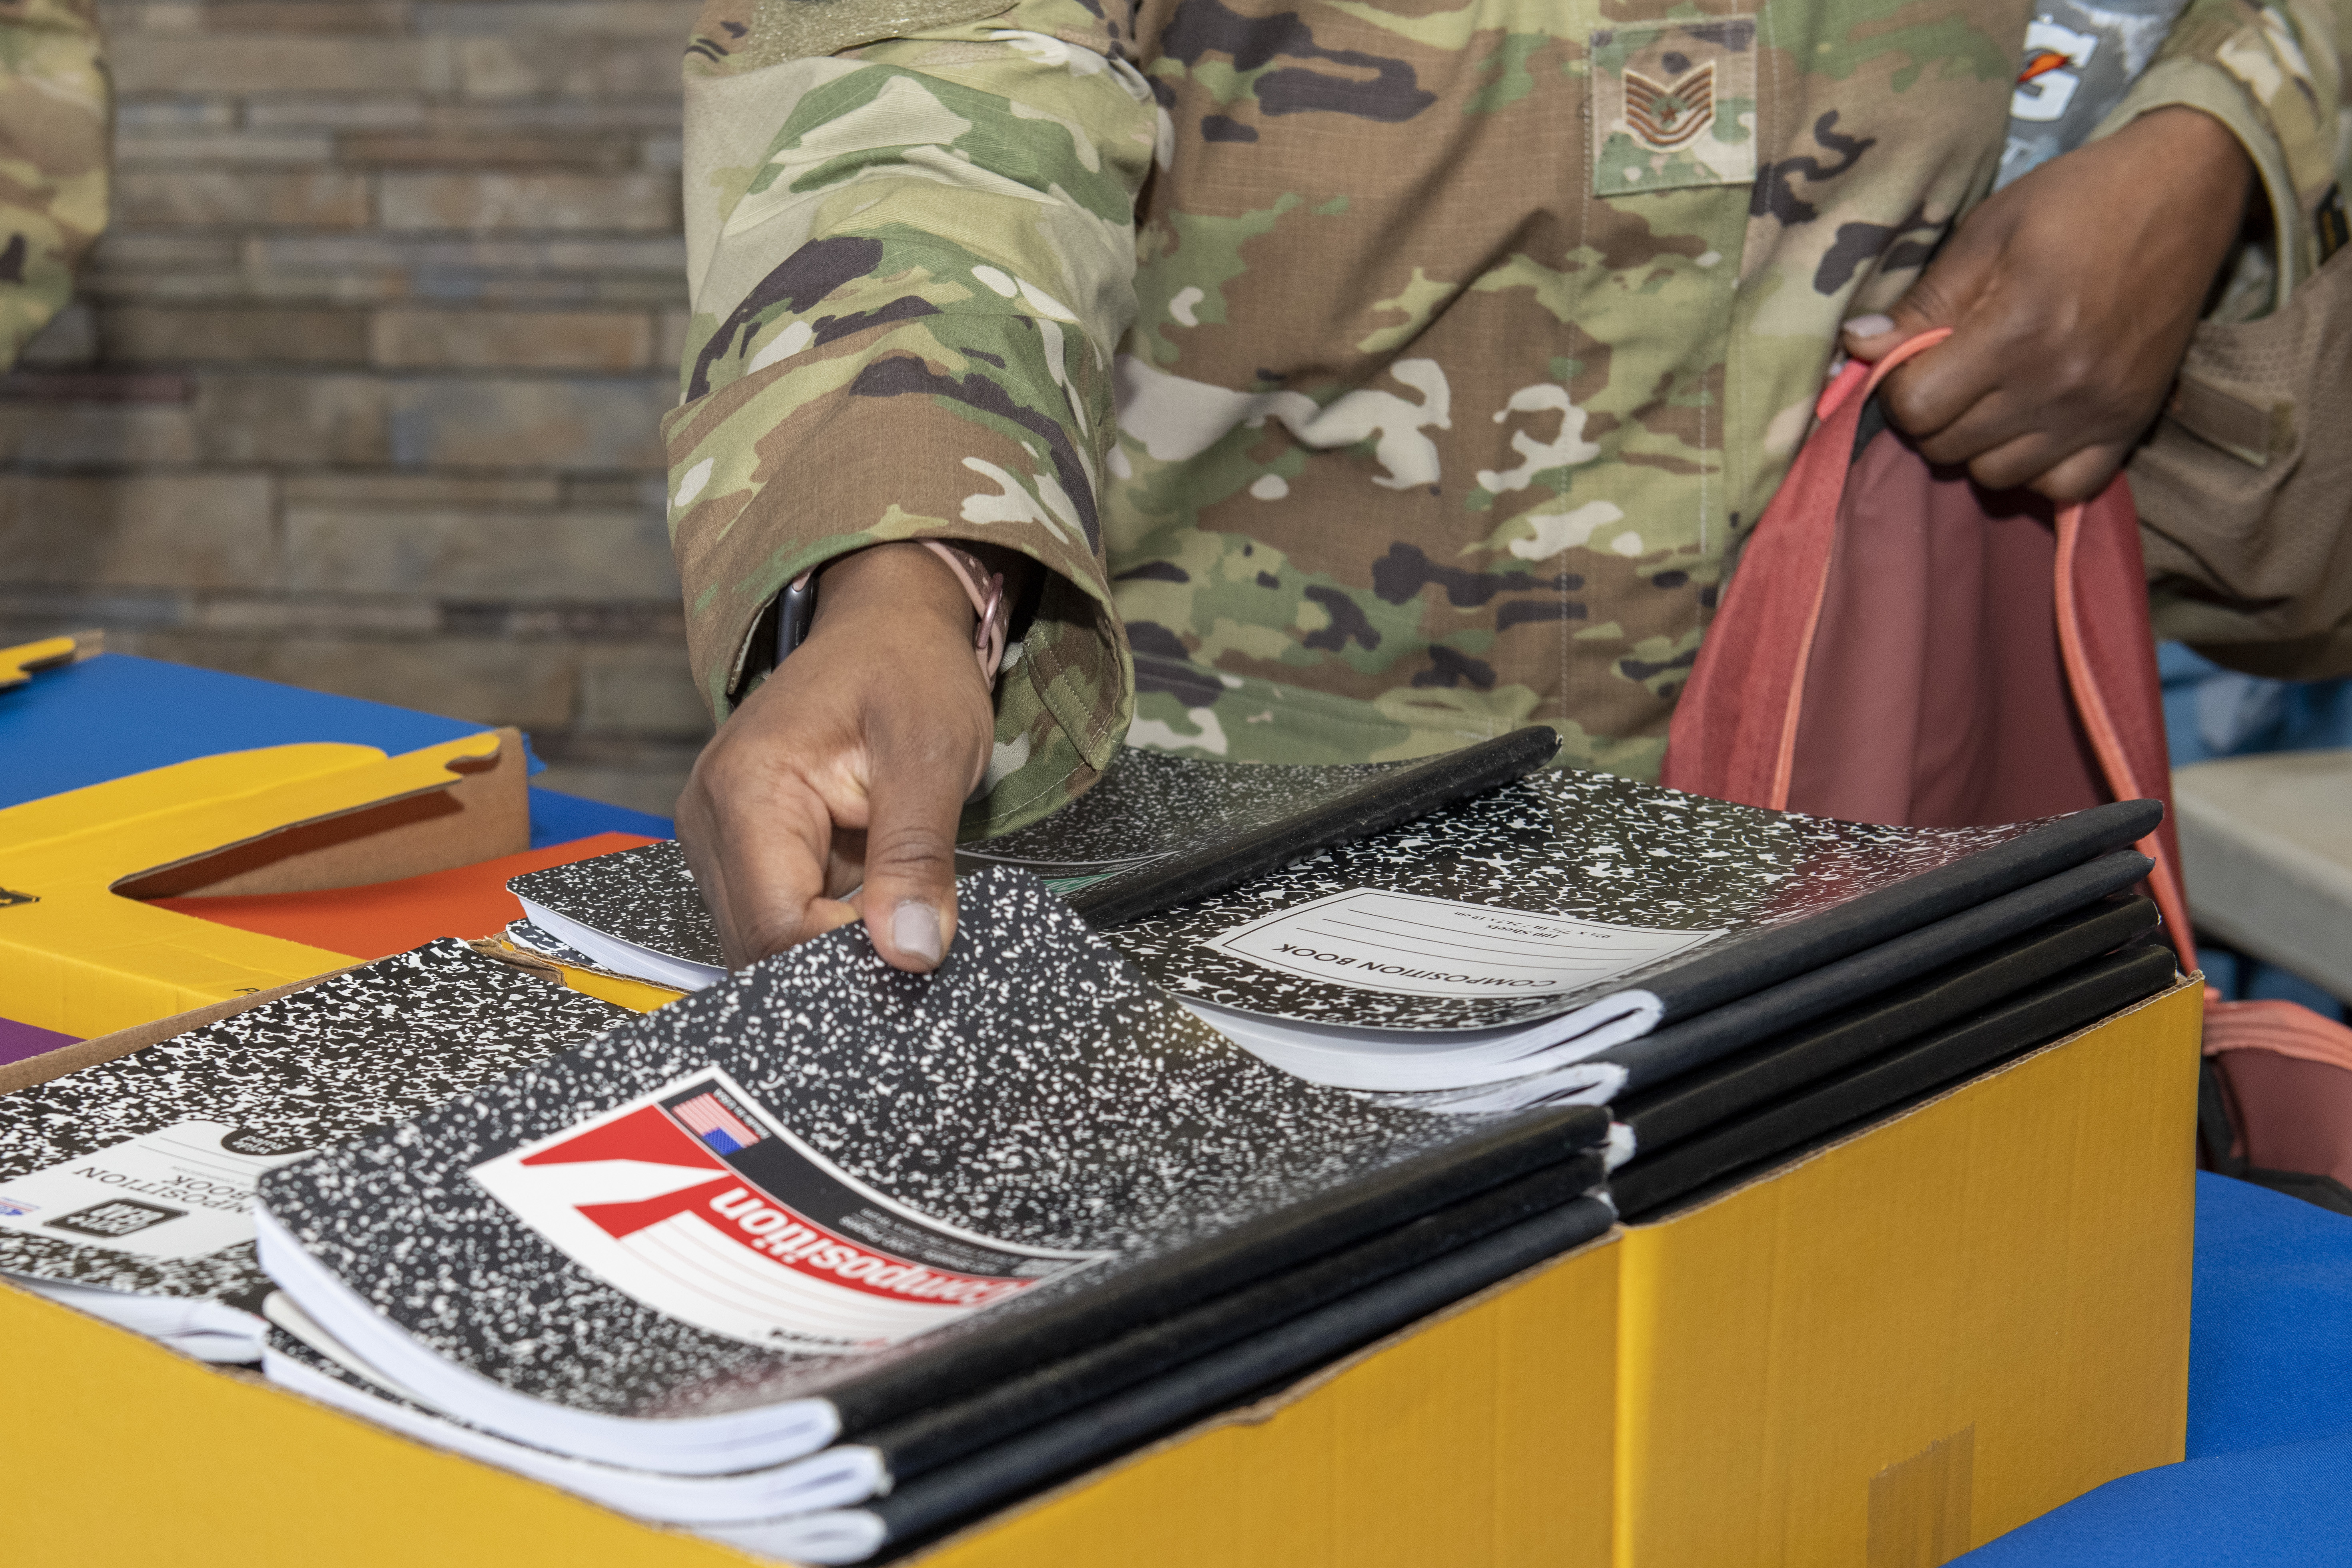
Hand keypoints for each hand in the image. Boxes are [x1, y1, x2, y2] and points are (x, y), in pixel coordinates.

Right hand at [676, 543, 996, 972]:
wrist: (886, 627)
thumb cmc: (907, 669)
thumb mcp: (933, 752)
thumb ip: (916, 855)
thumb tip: (909, 950)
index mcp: (744, 789)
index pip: (776, 925)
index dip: (844, 956)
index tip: (913, 952)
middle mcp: (711, 819)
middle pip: (760, 945)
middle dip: (839, 958)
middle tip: (914, 941)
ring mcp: (720, 840)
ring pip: (766, 942)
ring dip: (834, 945)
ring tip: (898, 913)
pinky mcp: (742, 853)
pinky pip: (777, 919)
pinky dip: (826, 928)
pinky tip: (872, 906)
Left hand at [1841, 106, 2253, 501]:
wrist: (2183, 192)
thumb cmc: (2076, 202)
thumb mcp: (1987, 232)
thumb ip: (1923, 302)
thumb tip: (1856, 346)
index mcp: (2017, 330)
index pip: (1917, 407)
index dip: (1896, 387)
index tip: (1908, 359)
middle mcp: (2059, 383)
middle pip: (1949, 447)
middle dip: (1930, 416)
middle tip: (1947, 372)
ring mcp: (2099, 411)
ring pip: (1996, 476)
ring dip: (1976, 444)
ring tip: (1988, 395)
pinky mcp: (2132, 424)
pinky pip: (2063, 488)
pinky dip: (2034, 469)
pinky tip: (2029, 426)